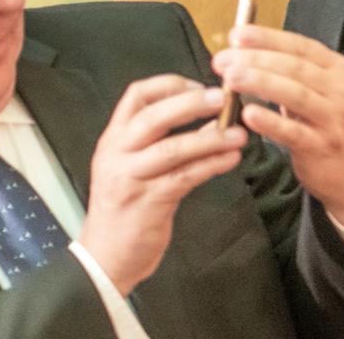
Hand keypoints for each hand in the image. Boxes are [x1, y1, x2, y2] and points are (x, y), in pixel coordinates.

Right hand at [79, 75, 247, 293]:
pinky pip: (184, 177)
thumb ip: (170, 139)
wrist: (104, 260)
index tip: (201, 85)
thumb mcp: (139, 166)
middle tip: (224, 98)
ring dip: (210, 138)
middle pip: (153, 116)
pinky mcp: (146, 202)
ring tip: (239, 134)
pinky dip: (211, 165)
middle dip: (191, 103)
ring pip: (172, 148)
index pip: (136, 95)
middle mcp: (116, 154)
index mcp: (114, 139)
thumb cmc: (129, 207)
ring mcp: (129, 178)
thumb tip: (216, 117)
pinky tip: (231, 159)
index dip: (171, 84)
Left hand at [211, 25, 343, 240]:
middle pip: (296, 68)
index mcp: (338, 69)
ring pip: (295, 94)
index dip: (269, 38)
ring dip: (261, 83)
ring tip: (231, 78)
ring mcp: (334, 117)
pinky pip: (293, 132)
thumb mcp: (322, 92)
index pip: (301, 47)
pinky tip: (248, 115)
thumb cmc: (330, 125)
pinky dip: (270, 122)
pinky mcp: (322, 145)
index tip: (237, 35)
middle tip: (223, 60)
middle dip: (257, 60)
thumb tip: (245, 55)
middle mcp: (340, 88)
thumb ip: (294, 75)